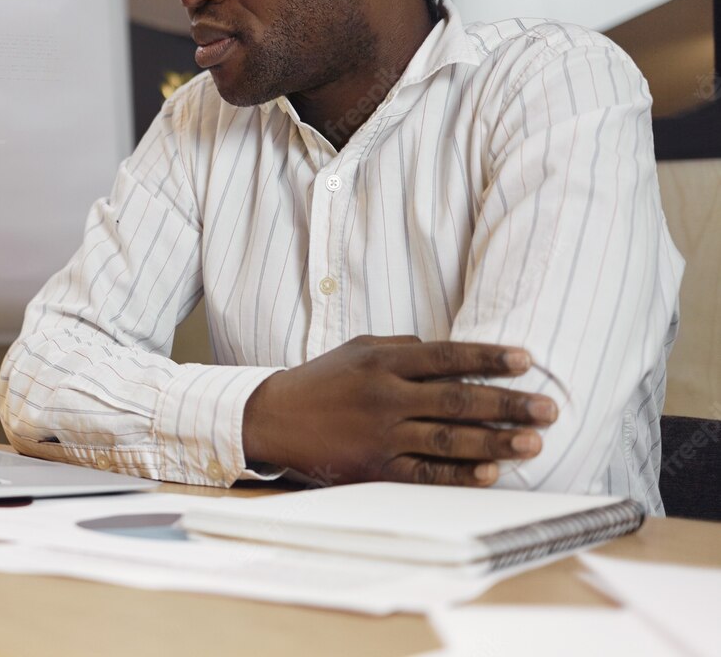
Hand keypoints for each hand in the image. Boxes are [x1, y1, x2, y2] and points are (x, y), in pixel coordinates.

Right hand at [241, 335, 557, 485]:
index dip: (489, 358)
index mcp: (382, 362)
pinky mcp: (374, 468)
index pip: (447, 356)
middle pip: (457, 399)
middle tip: (548, 408)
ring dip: (495, 441)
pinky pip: (424, 474)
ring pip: (448, 439)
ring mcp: (380, 435)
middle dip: (508, 404)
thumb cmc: (323, 380)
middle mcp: (384, 396)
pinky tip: (490, 473)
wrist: (273, 418)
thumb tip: (452, 354)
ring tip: (533, 442)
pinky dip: (459, 475)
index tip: (526, 360)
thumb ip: (404, 348)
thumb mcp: (358, 349)